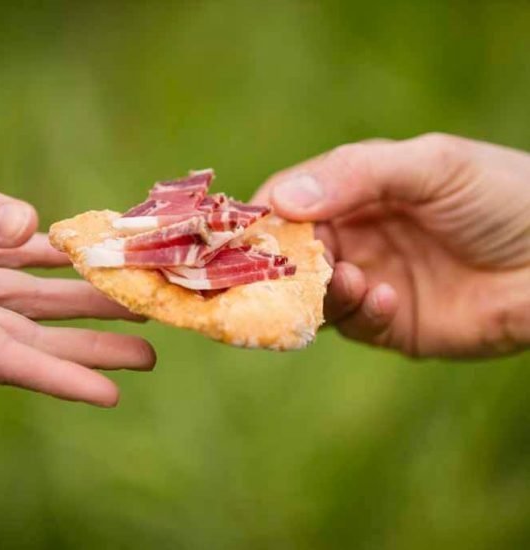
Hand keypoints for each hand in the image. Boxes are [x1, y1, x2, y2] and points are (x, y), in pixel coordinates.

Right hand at [0, 188, 155, 405]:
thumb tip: (29, 224)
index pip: (12, 360)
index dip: (61, 380)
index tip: (111, 396)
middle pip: (42, 337)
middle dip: (95, 348)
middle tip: (151, 357)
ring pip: (43, 297)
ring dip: (91, 302)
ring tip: (140, 309)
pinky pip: (27, 255)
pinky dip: (60, 257)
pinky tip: (94, 259)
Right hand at [254, 134, 529, 356]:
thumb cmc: (501, 196)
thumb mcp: (431, 165)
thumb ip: (357, 173)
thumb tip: (282, 200)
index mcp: (355, 192)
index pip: (289, 203)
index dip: (263, 219)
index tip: (243, 236)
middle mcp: (354, 237)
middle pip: (290, 255)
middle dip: (280, 265)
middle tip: (278, 273)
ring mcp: (369, 280)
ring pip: (313, 295)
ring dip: (322, 290)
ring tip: (351, 278)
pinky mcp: (389, 323)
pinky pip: (354, 324)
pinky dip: (360, 312)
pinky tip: (387, 298)